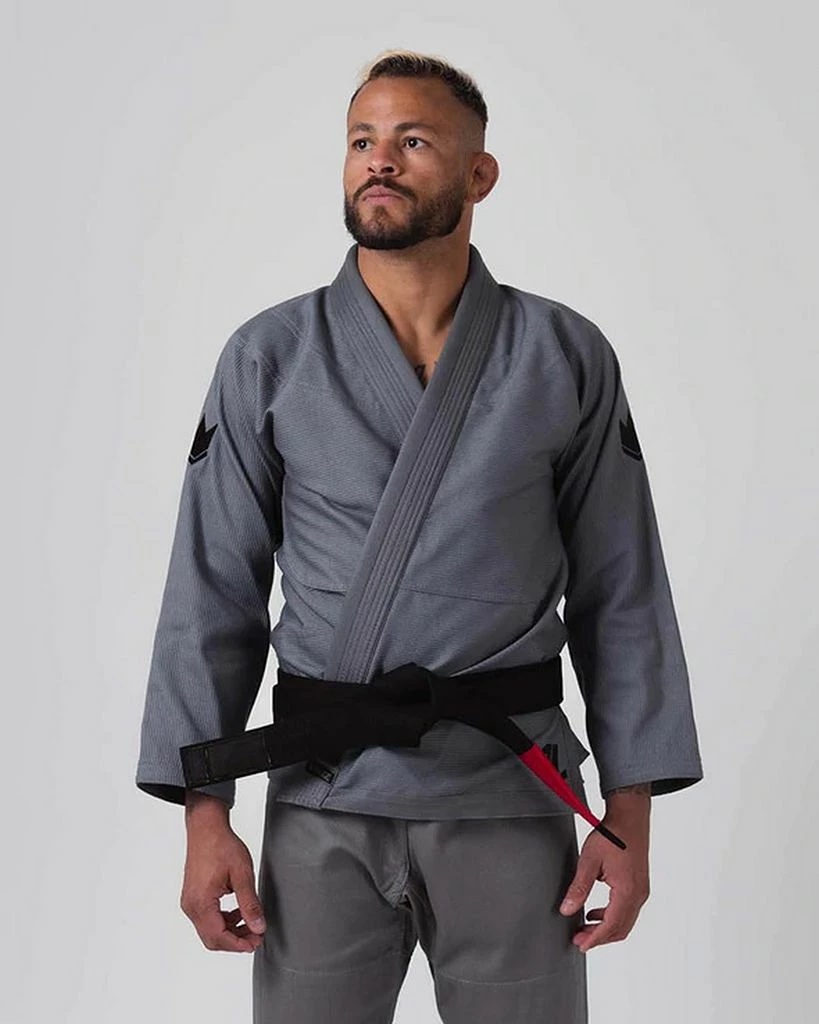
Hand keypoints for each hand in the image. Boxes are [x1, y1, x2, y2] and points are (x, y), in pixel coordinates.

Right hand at [180, 795, 266, 952]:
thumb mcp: (242, 874)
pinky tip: (238, 911)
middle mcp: (191, 906)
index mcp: (201, 903)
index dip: (239, 944)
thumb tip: (258, 926)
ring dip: (230, 931)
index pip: (219, 937)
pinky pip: (206, 918)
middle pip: (212, 938)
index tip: (256, 942)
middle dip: (235, 941)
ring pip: (209, 930)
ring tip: (251, 923)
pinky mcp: (192, 897)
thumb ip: (250, 903)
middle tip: (256, 936)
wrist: (206, 828)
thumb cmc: (221, 845)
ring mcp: (190, 902)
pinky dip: (223, 920)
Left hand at [559, 788, 650, 952]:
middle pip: (620, 929)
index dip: (595, 938)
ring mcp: (641, 891)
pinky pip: (627, 910)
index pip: (611, 926)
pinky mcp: (639, 886)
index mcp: (628, 891)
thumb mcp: (590, 860)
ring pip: (625, 922)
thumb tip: (567, 909)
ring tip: (585, 928)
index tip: (581, 945)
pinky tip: (595, 912)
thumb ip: (579, 887)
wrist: (630, 818)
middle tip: (579, 939)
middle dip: (599, 937)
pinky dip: (612, 917)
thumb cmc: (613, 834)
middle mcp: (638, 895)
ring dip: (605, 928)